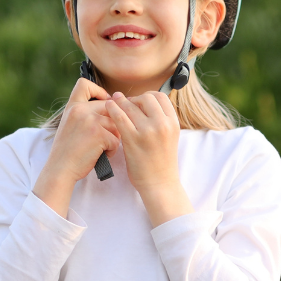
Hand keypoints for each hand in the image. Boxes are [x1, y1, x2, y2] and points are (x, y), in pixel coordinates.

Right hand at [33, 79, 120, 216]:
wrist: (60, 169)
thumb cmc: (67, 152)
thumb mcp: (70, 125)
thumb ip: (84, 114)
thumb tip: (110, 106)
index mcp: (72, 107)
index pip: (84, 84)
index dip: (98, 91)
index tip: (104, 103)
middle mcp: (80, 110)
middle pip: (109, 106)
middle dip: (113, 122)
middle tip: (108, 136)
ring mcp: (90, 121)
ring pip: (116, 124)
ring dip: (114, 138)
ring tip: (102, 149)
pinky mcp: (99, 134)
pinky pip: (116, 139)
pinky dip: (112, 150)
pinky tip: (102, 156)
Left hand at [105, 91, 193, 225]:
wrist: (159, 184)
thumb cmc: (161, 162)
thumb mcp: (169, 137)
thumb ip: (161, 121)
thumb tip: (144, 104)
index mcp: (173, 123)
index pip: (160, 97)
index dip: (147, 96)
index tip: (138, 102)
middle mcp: (163, 124)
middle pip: (146, 98)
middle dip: (134, 99)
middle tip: (125, 104)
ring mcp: (148, 131)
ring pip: (131, 105)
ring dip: (120, 102)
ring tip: (113, 102)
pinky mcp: (133, 139)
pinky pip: (120, 117)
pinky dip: (112, 109)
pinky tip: (108, 107)